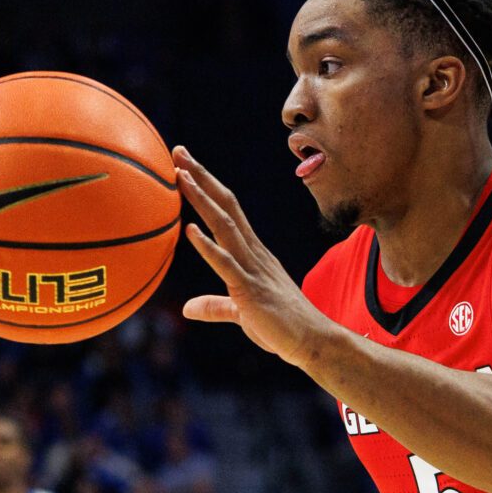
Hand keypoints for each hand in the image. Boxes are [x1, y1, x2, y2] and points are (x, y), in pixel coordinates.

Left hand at [173, 147, 340, 368]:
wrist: (313, 341)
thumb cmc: (281, 327)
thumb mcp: (241, 312)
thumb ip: (215, 306)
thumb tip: (187, 309)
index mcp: (251, 253)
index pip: (227, 210)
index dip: (206, 186)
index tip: (185, 164)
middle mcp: (252, 252)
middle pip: (224, 205)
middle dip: (201, 177)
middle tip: (178, 151)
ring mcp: (252, 268)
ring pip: (224, 226)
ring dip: (201, 200)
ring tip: (180, 176)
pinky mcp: (250, 289)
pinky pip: (226, 264)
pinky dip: (207, 247)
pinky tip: (190, 230)